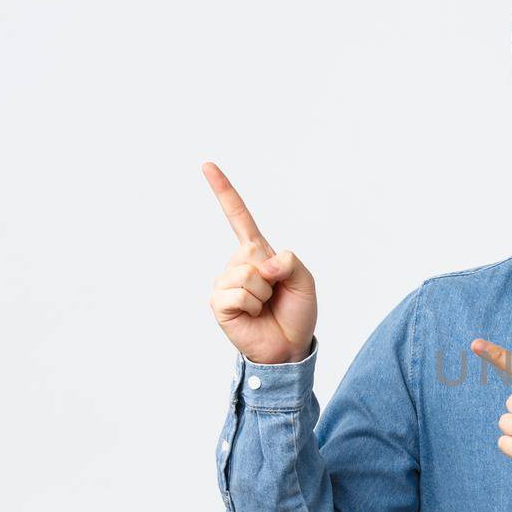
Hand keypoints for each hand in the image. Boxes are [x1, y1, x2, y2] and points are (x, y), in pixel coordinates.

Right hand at [204, 161, 316, 364]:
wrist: (289, 346)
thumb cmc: (296, 312)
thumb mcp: (305, 280)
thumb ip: (290, 262)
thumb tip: (264, 264)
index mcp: (257, 252)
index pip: (238, 217)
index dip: (223, 191)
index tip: (207, 165)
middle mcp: (237, 264)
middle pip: (252, 251)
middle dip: (273, 275)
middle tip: (275, 295)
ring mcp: (225, 283)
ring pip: (246, 274)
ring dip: (263, 292)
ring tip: (264, 305)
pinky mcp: (219, 302)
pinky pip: (237, 293)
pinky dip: (251, 304)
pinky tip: (252, 314)